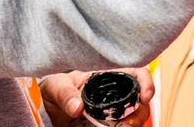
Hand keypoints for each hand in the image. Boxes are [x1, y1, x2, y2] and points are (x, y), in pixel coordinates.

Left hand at [39, 68, 153, 125]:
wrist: (47, 109)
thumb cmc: (55, 89)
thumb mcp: (56, 87)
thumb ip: (65, 94)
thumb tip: (77, 107)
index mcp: (107, 76)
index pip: (135, 73)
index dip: (146, 81)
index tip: (145, 96)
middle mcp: (114, 94)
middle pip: (140, 100)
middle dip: (140, 112)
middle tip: (126, 124)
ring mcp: (112, 112)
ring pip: (134, 117)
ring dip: (133, 125)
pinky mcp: (107, 126)